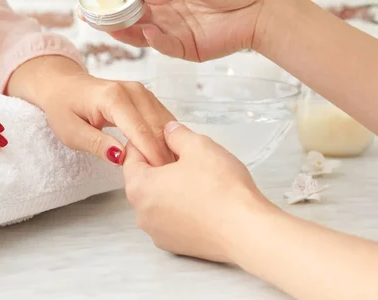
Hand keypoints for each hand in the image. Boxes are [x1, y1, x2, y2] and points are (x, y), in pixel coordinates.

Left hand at [45, 74, 174, 165]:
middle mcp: (132, 91)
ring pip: (165, 124)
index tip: (160, 176)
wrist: (64, 85)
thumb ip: (96, 144)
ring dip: (169, 147)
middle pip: (158, 127)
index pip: (140, 131)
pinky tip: (166, 155)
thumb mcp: (71, 132)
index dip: (152, 155)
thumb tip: (120, 157)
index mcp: (112, 98)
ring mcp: (142, 92)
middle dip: (164, 154)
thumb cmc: (63, 107)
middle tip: (168, 179)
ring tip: (169, 171)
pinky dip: (167, 138)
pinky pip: (163, 119)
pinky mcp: (146, 96)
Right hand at [78, 0, 279, 61]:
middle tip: (85, 8)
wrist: (263, 9)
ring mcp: (174, 29)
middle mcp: (166, 8)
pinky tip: (145, 31)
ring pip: (140, 30)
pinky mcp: (185, 48)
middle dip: (106, 10)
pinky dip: (152, 39)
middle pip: (129, 10)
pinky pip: (163, 44)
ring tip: (101, 24)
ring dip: (120, 28)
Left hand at [122, 121, 275, 261]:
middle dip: (160, 167)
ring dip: (171, 189)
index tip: (159, 137)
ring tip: (197, 179)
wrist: (246, 230)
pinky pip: (172, 220)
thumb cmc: (222, 190)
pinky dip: (182, 209)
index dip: (145, 143)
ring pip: (158, 202)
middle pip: (144, 181)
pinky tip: (202, 200)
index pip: (131, 158)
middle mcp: (143, 214)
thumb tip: (169, 132)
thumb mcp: (199, 146)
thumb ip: (177, 134)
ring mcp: (158, 233)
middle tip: (183, 156)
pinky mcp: (176, 246)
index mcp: (140, 187)